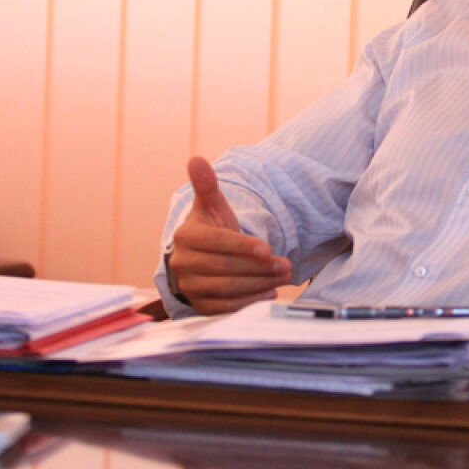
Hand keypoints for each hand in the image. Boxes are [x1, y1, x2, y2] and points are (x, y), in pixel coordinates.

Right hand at [166, 157, 291, 314]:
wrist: (200, 257)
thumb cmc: (210, 228)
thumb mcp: (211, 205)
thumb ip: (206, 184)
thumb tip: (196, 159)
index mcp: (185, 237)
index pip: (216, 243)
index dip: (242, 246)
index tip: (267, 249)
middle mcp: (182, 264)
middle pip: (224, 269)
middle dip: (259, 268)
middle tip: (286, 265)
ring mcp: (190, 288)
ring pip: (227, 289)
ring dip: (259, 284)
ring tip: (284, 276)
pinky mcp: (199, 306)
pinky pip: (225, 308)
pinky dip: (249, 302)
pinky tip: (269, 293)